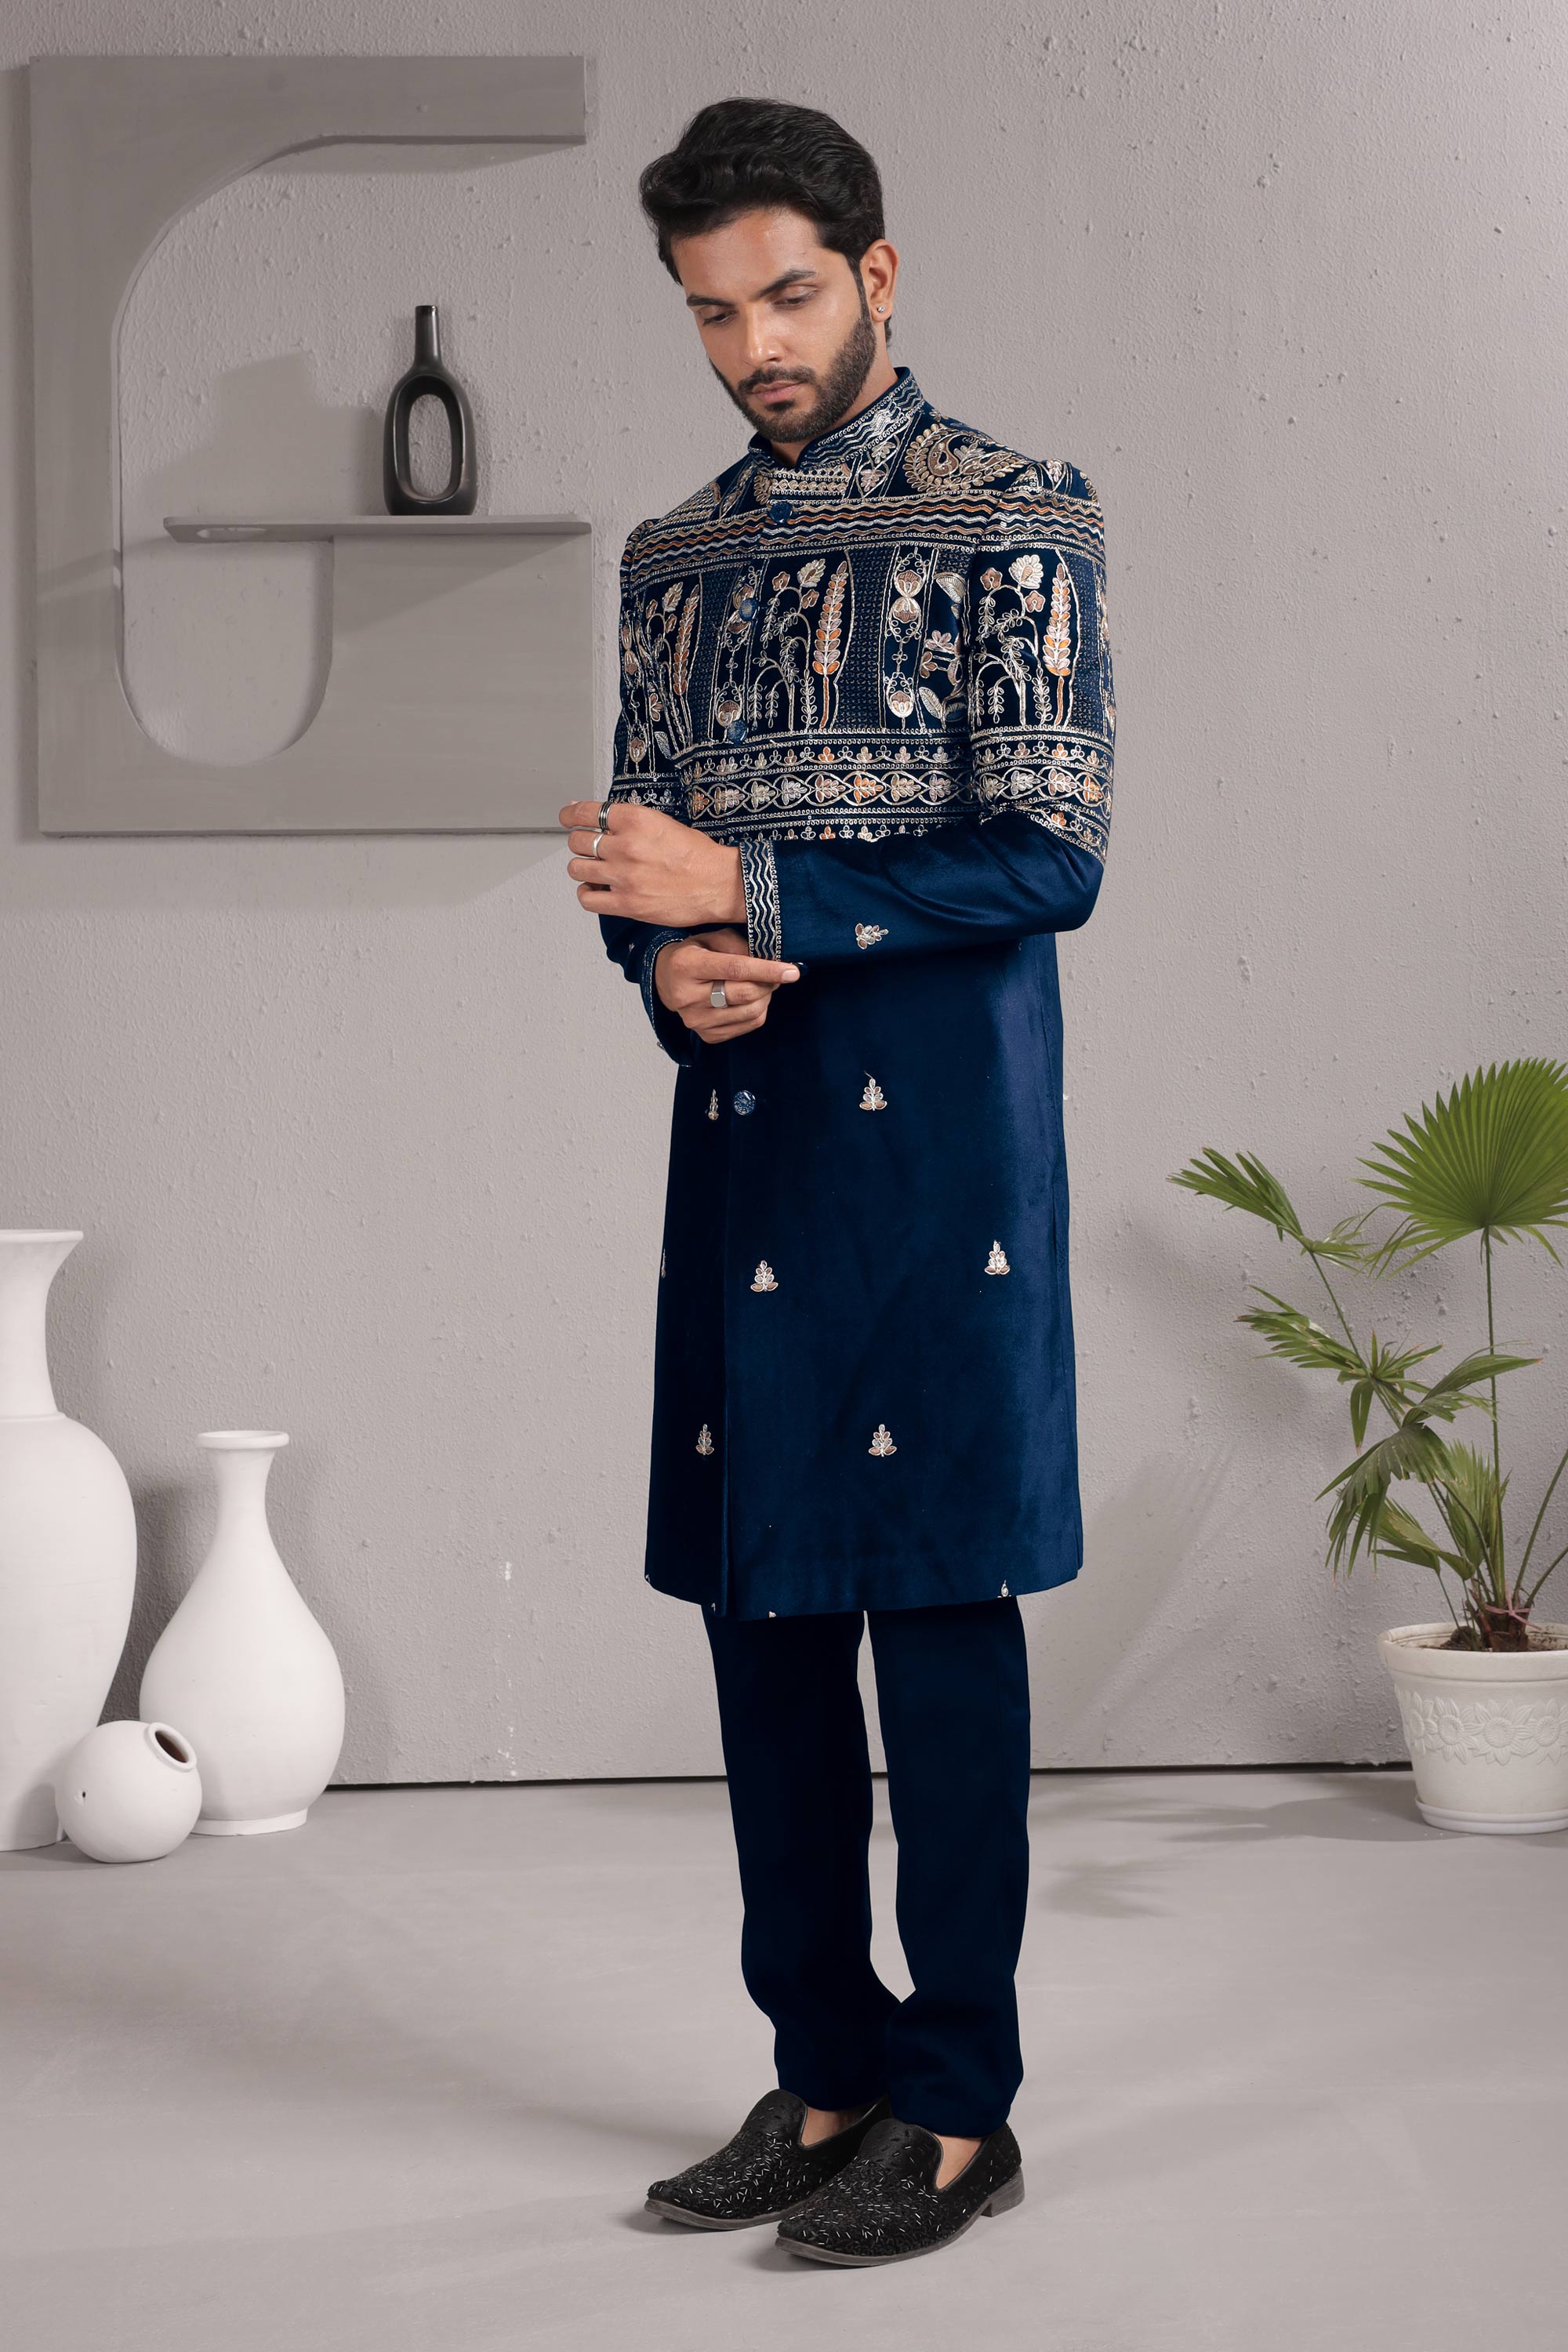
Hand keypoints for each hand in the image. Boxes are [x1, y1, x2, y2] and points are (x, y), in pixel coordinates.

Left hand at [559, 799, 744, 927]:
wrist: (718, 884)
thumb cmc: (698, 855)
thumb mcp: (663, 823)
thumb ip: (631, 823)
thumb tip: (603, 822)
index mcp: (634, 820)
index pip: (585, 813)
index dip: (570, 815)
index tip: (567, 817)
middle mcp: (624, 846)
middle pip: (577, 841)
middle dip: (580, 843)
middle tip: (589, 847)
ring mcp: (623, 877)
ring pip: (577, 868)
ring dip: (582, 867)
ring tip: (593, 869)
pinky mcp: (626, 904)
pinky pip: (587, 898)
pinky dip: (586, 892)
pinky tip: (595, 889)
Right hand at [654, 926, 799, 1041]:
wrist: (668, 981)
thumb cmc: (695, 954)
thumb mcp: (712, 938)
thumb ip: (739, 945)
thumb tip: (771, 960)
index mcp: (687, 966)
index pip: (735, 969)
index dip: (767, 970)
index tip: (792, 971)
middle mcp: (688, 997)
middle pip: (745, 993)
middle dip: (769, 982)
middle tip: (778, 974)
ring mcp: (696, 1021)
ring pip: (750, 1012)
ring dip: (766, 997)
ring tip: (763, 984)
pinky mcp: (707, 1036)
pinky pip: (748, 1026)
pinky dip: (759, 1010)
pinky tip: (753, 999)